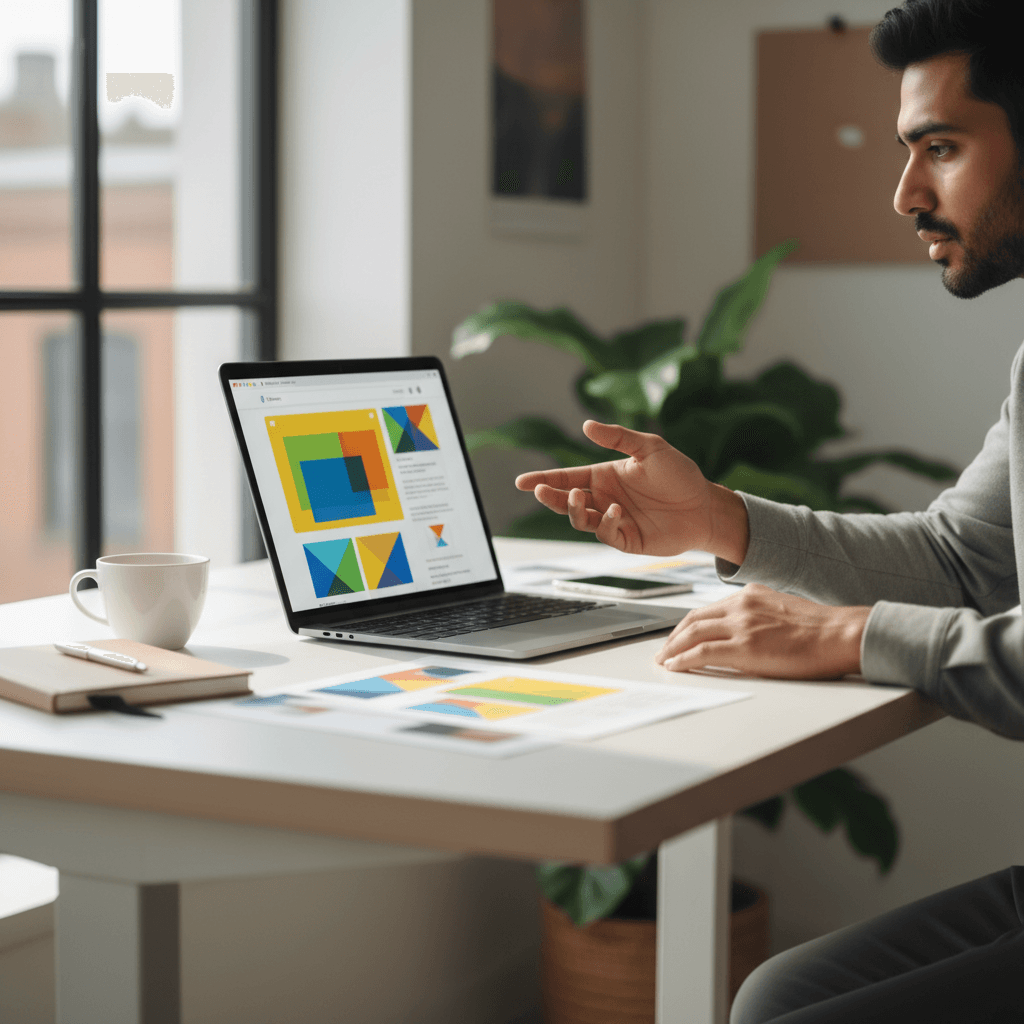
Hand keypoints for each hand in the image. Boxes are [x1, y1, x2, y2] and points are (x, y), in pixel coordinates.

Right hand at [514, 420, 748, 561]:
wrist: (705, 506)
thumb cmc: (680, 475)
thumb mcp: (650, 448)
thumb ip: (619, 438)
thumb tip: (587, 425)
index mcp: (604, 476)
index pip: (566, 478)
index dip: (543, 479)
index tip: (520, 481)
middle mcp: (604, 499)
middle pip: (565, 500)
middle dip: (549, 496)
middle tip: (538, 490)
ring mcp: (613, 520)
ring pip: (579, 519)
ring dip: (572, 509)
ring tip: (575, 497)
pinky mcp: (626, 539)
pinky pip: (605, 533)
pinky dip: (604, 522)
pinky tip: (615, 510)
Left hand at [655, 584, 869, 678]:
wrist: (841, 634)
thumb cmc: (821, 629)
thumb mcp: (782, 611)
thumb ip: (758, 617)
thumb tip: (744, 634)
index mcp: (750, 595)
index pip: (707, 609)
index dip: (687, 624)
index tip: (678, 635)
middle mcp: (740, 606)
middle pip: (693, 620)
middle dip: (673, 636)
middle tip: (664, 650)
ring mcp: (741, 625)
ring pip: (692, 634)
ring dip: (672, 649)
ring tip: (664, 661)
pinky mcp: (744, 647)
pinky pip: (702, 653)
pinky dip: (683, 660)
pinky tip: (675, 667)